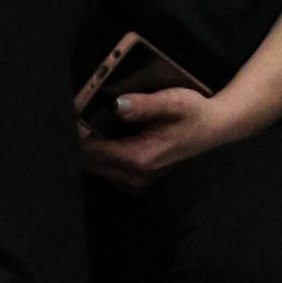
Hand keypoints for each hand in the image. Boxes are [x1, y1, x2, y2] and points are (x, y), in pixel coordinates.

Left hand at [80, 86, 229, 192]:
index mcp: (139, 158)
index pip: (90, 150)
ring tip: (82, 122)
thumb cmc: (193, 112)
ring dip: (85, 147)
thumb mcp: (173, 101)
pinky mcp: (136, 179)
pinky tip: (98, 136)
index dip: (74, 132)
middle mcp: (135, 175)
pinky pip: (104, 169)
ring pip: (93, 167)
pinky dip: (96, 154)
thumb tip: (117, 105)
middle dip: (76, 140)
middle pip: (88, 161)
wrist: (214, 127)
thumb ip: (144, 105)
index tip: (67, 112)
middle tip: (71, 113)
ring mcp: (136, 181)